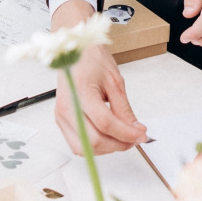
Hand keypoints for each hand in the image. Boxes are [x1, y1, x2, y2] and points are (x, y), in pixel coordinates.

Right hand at [51, 0, 145, 153]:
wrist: (74, 52)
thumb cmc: (91, 60)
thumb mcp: (114, 81)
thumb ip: (124, 109)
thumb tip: (135, 130)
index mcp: (80, 92)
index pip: (105, 123)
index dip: (126, 133)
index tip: (141, 134)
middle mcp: (66, 107)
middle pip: (94, 140)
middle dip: (119, 144)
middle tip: (136, 138)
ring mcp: (60, 116)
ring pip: (85, 148)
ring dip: (108, 148)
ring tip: (124, 138)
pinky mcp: (61, 121)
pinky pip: (78, 144)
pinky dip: (95, 146)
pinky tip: (109, 137)